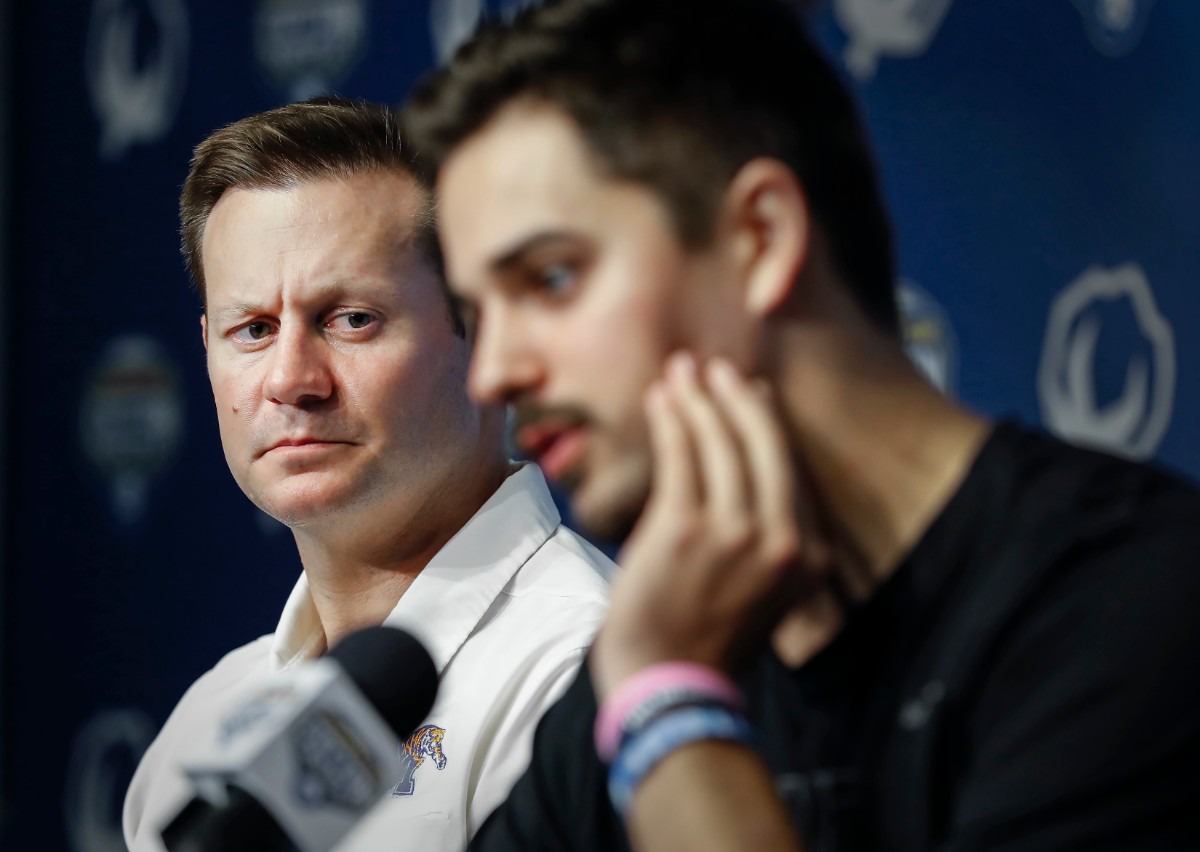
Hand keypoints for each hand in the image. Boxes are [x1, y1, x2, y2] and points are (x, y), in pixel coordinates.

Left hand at [590, 353, 832, 698]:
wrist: (668, 686)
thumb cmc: (703, 639)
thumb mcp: (760, 593)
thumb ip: (766, 542)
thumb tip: (748, 478)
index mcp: (807, 558)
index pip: (791, 471)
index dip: (768, 425)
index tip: (749, 395)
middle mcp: (781, 541)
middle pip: (765, 446)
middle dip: (738, 397)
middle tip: (716, 368)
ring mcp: (735, 534)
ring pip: (720, 443)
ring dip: (700, 398)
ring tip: (682, 370)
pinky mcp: (687, 530)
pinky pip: (682, 456)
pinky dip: (672, 419)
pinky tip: (662, 398)